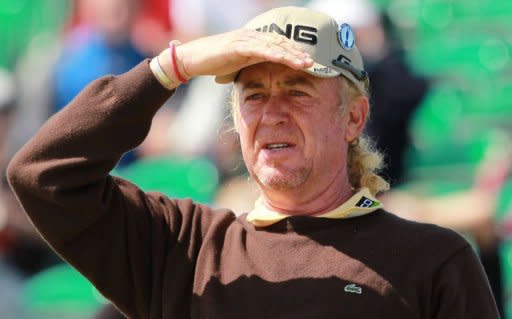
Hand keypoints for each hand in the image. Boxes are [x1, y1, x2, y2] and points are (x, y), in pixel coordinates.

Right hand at [159, 29, 313, 80]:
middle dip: (299, 52)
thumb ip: (252, 65)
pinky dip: (274, 54)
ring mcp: (245, 39)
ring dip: (292, 54)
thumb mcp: (238, 65)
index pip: (279, 45)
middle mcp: (252, 37)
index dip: (295, 52)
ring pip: (274, 45)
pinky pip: (260, 49)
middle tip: (315, 62)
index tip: (310, 62)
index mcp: (254, 42)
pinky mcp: (238, 45)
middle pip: (281, 43)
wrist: (192, 60)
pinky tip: (285, 59)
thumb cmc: (214, 63)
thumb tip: (264, 76)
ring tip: (307, 63)